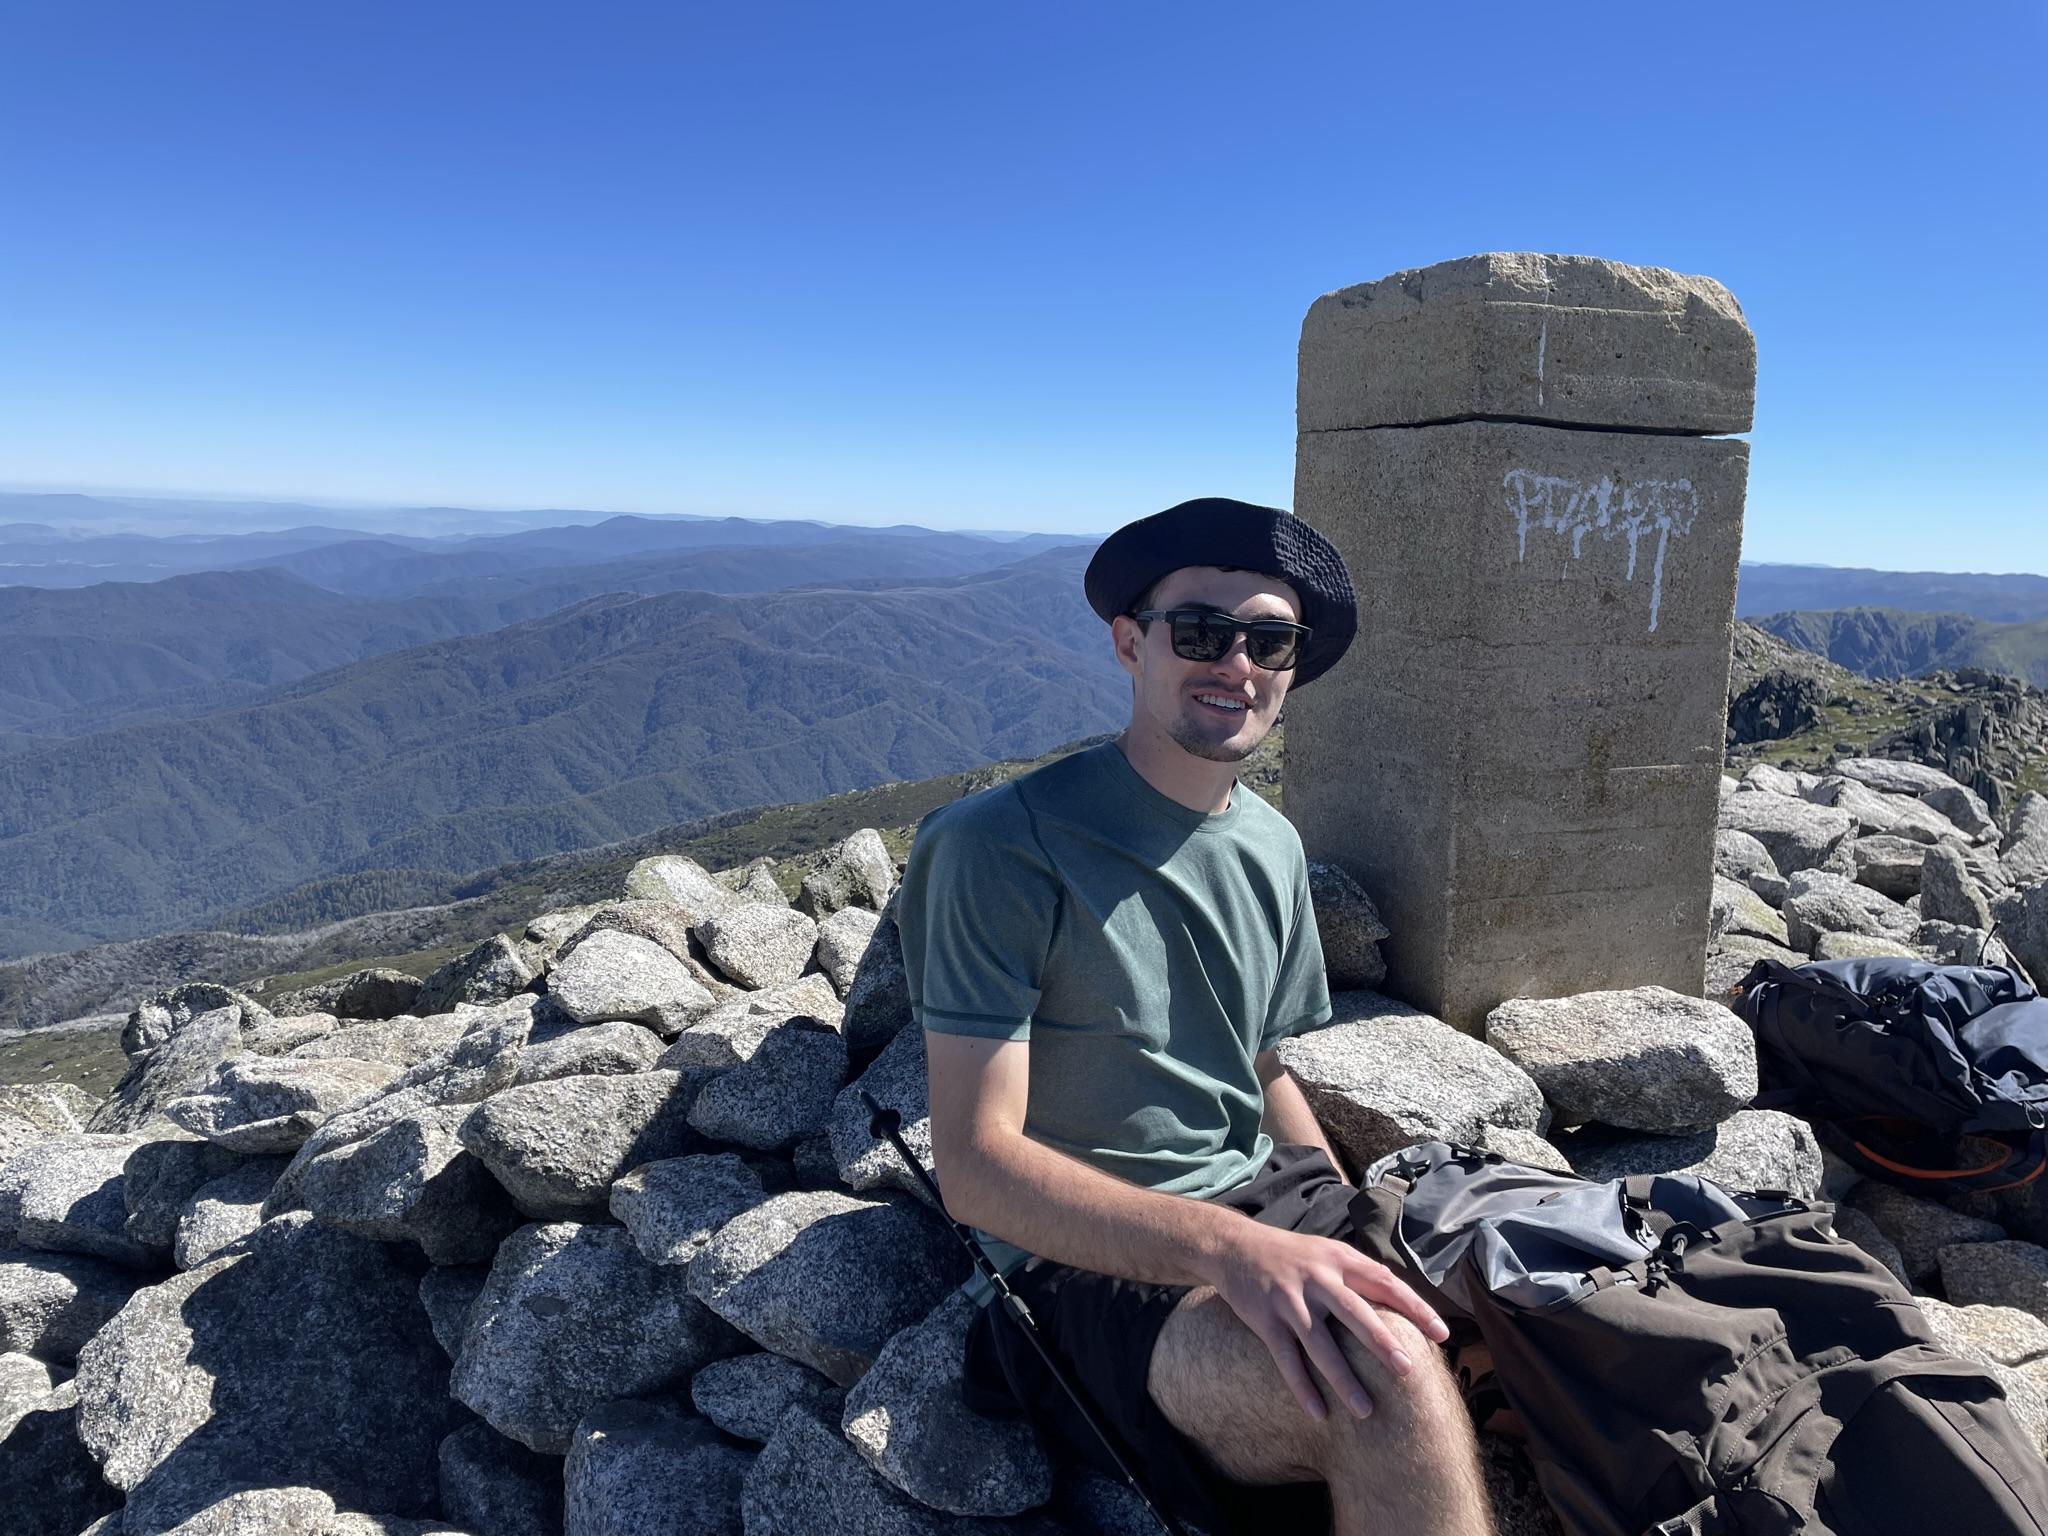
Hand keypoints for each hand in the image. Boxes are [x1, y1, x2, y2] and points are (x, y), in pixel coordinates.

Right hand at [1204, 1221, 1448, 1421]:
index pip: (1384, 1281)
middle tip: (1407, 1370)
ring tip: (1365, 1410)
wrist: (1234, 1246)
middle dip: (1381, 1343)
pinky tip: (1318, 1412)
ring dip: (1343, 1379)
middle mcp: (1316, 1277)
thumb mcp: (1327, 1252)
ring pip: (1320, 1344)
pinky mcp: (1265, 1320)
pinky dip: (1302, 1386)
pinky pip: (1286, 1359)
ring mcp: (1289, 1300)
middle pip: (1354, 1313)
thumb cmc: (1292, 1255)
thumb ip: (1359, 1274)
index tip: (1441, 1333)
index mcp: (1338, 1259)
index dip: (1415, 1306)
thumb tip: (1403, 1302)